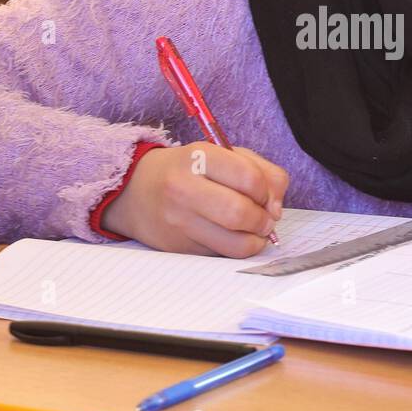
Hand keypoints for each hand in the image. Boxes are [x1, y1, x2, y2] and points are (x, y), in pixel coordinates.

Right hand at [101, 143, 287, 256]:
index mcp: (198, 157)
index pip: (249, 178)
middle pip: (241, 213)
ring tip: (254, 231)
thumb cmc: (188, 170)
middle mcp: (183, 188)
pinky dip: (235, 249)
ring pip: (235, 243)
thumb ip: (260, 171)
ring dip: (255, 240)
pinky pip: (221, 255)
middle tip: (265, 219)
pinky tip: (231, 237)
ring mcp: (178, 221)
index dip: (267, 191)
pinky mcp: (177, 247)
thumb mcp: (222, 155)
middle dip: (264, 220)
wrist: (135, 191)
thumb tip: (276, 206)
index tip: (265, 196)